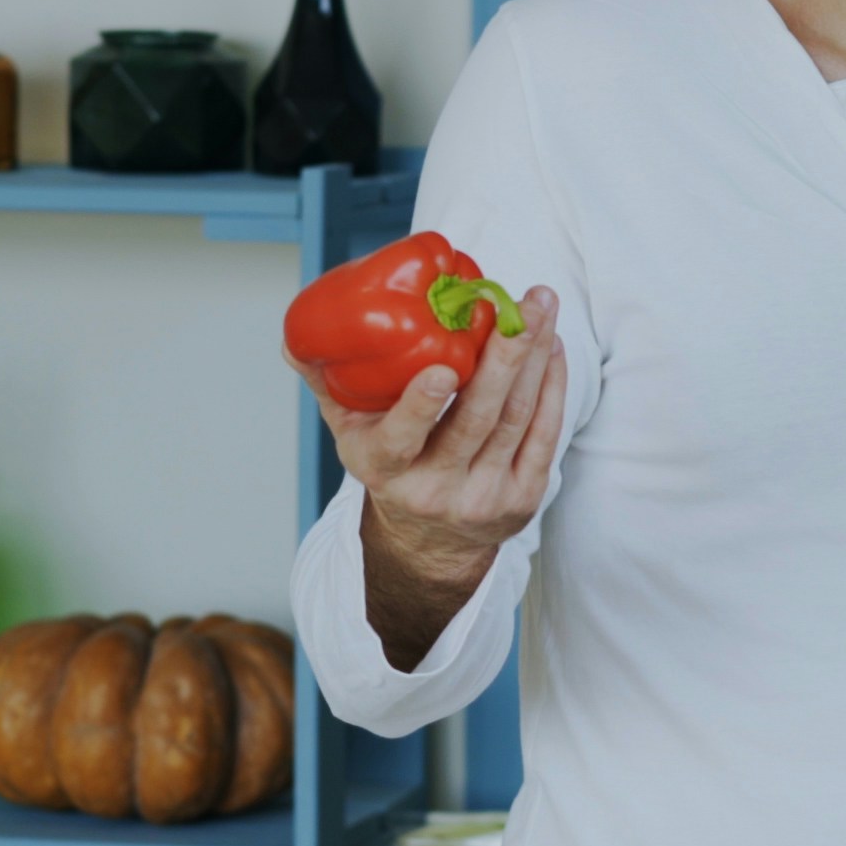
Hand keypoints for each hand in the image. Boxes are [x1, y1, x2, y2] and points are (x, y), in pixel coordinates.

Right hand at [290, 287, 563, 649]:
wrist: (430, 542)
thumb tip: (295, 339)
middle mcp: (436, 489)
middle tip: (518, 303)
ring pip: (515, 419)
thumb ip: (327, 383)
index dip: (422, 407)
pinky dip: (550, 387)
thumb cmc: (391, 467)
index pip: (403, 439)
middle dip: (504, 356)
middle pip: (477, 420)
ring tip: (540, 307)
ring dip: (533, 358)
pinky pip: (543, 435)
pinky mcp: (523, 498)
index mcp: (385, 469)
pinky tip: (550, 347)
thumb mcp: (349, 433)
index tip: (443, 367)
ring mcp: (483, 497)